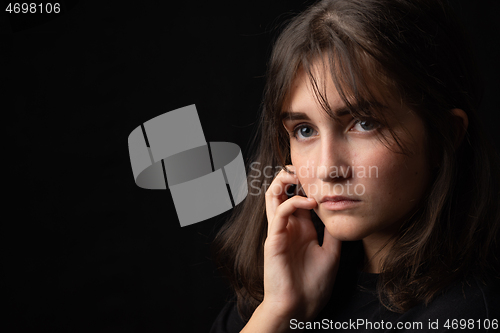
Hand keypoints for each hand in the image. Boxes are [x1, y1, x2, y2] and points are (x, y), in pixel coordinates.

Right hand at [262, 165, 341, 320]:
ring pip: (273, 196)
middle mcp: (288, 227)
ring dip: (284, 181)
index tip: (323, 173)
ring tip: (299, 173)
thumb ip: (333, 234)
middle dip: (291, 175)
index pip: (299, 197)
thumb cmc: (313, 285)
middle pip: (282, 192)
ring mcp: (279, 231)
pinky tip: (311, 202)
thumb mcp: (331, 254)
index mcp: (301, 229)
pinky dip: (294, 202)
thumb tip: (342, 215)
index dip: (307, 183)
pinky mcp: (273, 239)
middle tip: (306, 166)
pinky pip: (280, 212)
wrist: (299, 308)